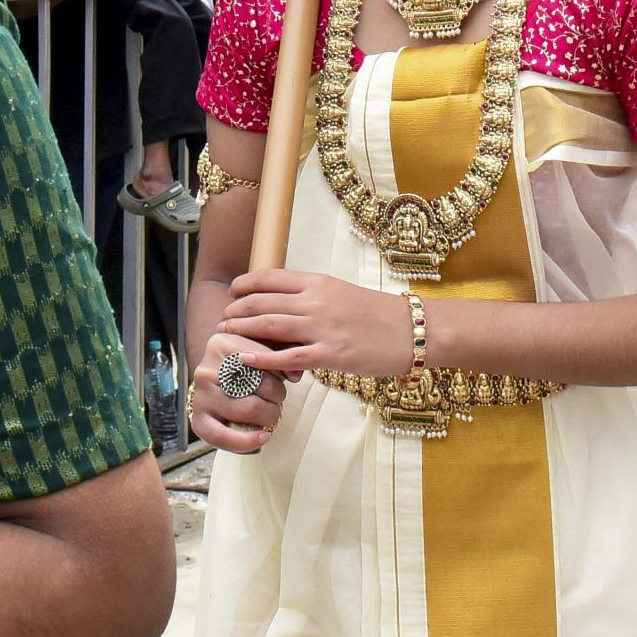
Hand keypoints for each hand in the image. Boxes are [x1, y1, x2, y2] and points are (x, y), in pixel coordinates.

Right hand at [189, 328, 290, 453]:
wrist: (215, 379)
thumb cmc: (244, 363)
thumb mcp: (261, 346)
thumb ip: (281, 350)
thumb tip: (295, 374)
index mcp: (222, 343)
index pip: (266, 359)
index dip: (281, 372)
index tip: (283, 376)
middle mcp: (207, 368)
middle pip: (261, 385)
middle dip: (277, 395)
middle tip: (275, 396)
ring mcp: (201, 395)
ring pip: (250, 410)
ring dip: (269, 415)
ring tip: (269, 412)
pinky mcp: (198, 419)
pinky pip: (223, 436)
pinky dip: (247, 441)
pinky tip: (263, 437)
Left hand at [221, 267, 411, 378]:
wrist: (412, 331)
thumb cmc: (377, 314)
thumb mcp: (340, 293)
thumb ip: (312, 296)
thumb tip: (283, 302)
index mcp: (318, 283)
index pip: (269, 278)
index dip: (244, 285)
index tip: (232, 293)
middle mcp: (316, 301)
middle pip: (262, 302)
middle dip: (236, 311)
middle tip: (223, 320)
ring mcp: (322, 328)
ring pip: (269, 326)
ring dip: (241, 330)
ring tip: (224, 336)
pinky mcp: (331, 354)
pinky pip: (288, 357)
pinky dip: (262, 358)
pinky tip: (245, 359)